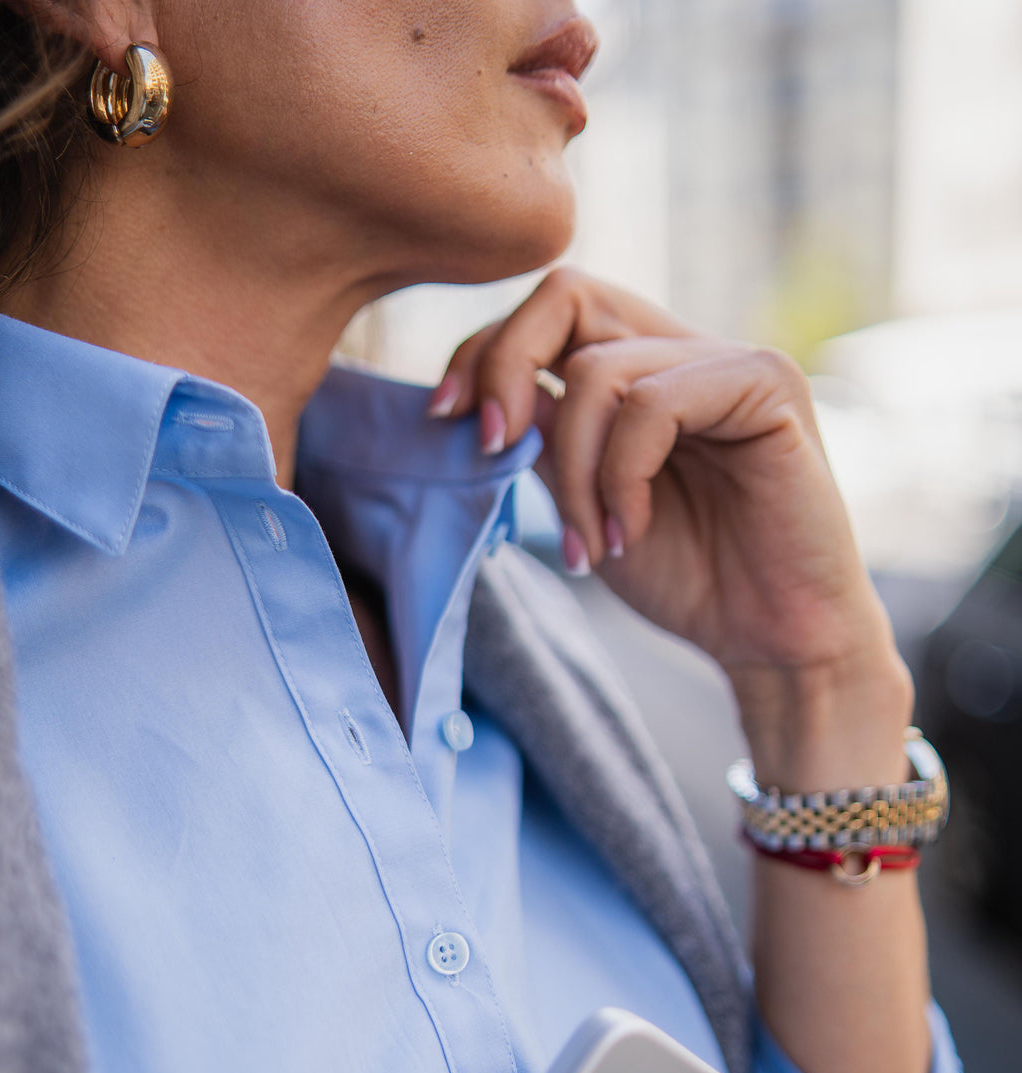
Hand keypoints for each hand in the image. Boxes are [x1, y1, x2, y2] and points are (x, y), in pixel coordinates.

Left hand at [431, 268, 912, 786]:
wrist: (771, 638)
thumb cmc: (688, 577)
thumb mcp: (585, 501)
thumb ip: (546, 440)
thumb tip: (475, 393)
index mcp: (642, 366)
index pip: (547, 311)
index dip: (483, 351)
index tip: (444, 418)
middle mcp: (684, 348)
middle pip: (566, 292)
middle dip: (504, 367)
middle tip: (491, 448)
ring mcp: (729, 360)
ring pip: (598, 370)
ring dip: (573, 470)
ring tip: (592, 540)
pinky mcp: (768, 385)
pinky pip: (652, 405)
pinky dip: (621, 476)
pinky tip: (630, 531)